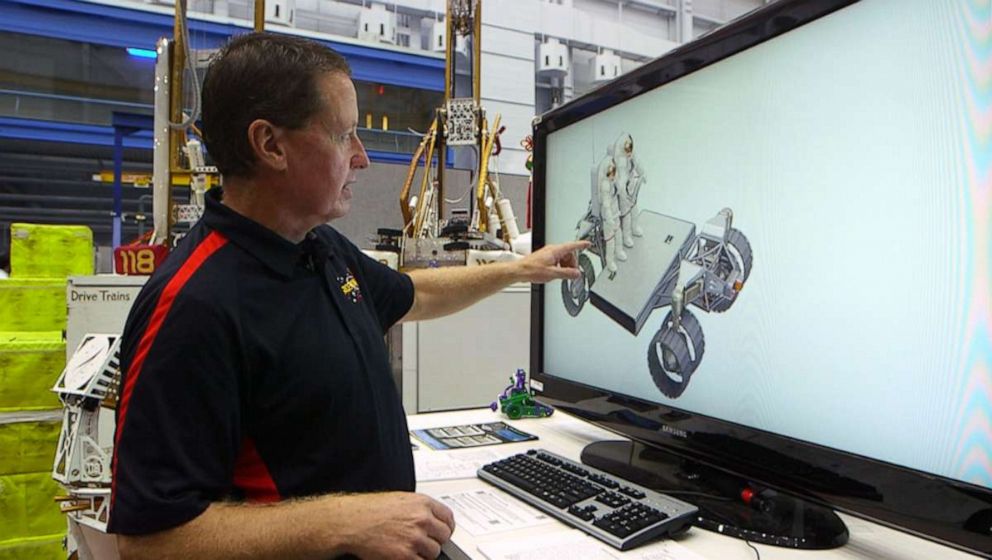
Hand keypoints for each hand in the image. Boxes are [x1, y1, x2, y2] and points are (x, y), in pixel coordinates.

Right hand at [336, 492, 454, 559]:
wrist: (352, 522)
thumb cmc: (370, 510)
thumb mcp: (400, 500)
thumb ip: (419, 509)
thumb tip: (432, 520)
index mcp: (422, 503)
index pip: (448, 517)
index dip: (446, 527)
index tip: (443, 532)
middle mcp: (421, 519)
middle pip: (444, 536)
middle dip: (435, 540)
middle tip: (424, 542)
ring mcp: (414, 538)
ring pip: (434, 552)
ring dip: (424, 553)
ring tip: (410, 548)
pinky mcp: (405, 556)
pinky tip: (404, 555)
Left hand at [517, 240, 590, 283]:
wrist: (519, 271)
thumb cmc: (531, 270)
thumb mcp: (552, 274)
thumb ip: (566, 273)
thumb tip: (576, 274)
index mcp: (555, 251)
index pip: (572, 246)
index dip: (581, 245)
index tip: (587, 244)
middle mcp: (551, 250)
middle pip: (568, 254)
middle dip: (572, 263)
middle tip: (572, 273)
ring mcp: (547, 253)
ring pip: (562, 257)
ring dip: (565, 265)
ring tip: (563, 275)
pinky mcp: (544, 258)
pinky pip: (556, 260)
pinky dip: (559, 266)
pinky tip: (557, 273)